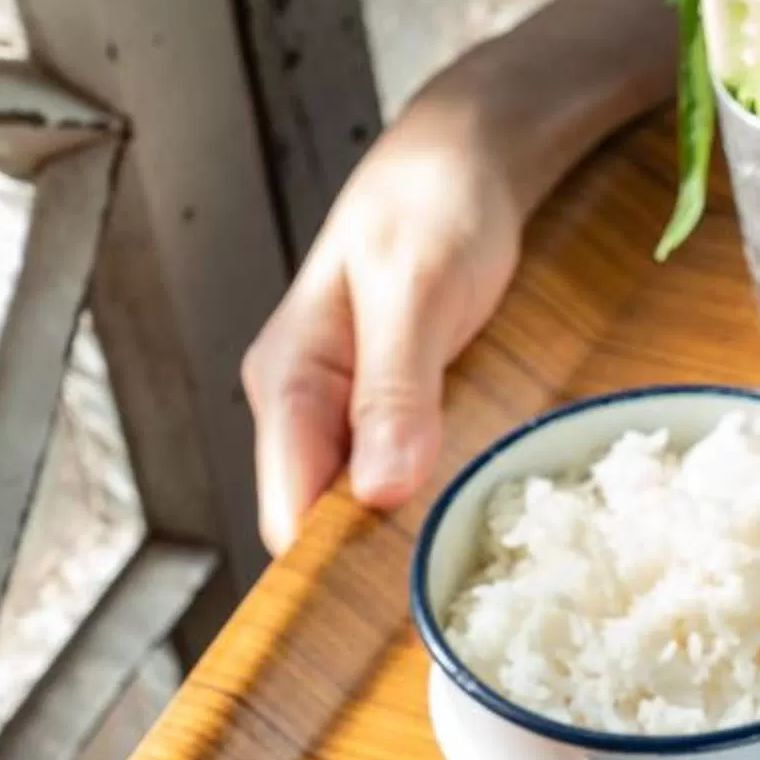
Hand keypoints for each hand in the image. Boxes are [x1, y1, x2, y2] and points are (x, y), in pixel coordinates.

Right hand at [241, 98, 524, 552]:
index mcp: (287, 379)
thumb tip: (380, 490)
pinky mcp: (388, 409)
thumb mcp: (416, 290)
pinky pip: (397, 478)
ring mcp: (345, 410)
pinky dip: (431, 501)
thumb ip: (394, 388)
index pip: (286, 513)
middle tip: (450, 591)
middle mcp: (303, 404)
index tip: (397, 604)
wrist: (467, 155)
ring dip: (407, 536)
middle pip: (320, 522)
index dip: (333, 567)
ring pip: (360, 507)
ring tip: (467, 560)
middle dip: (374, 562)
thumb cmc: (435, 202)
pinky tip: (472, 513)